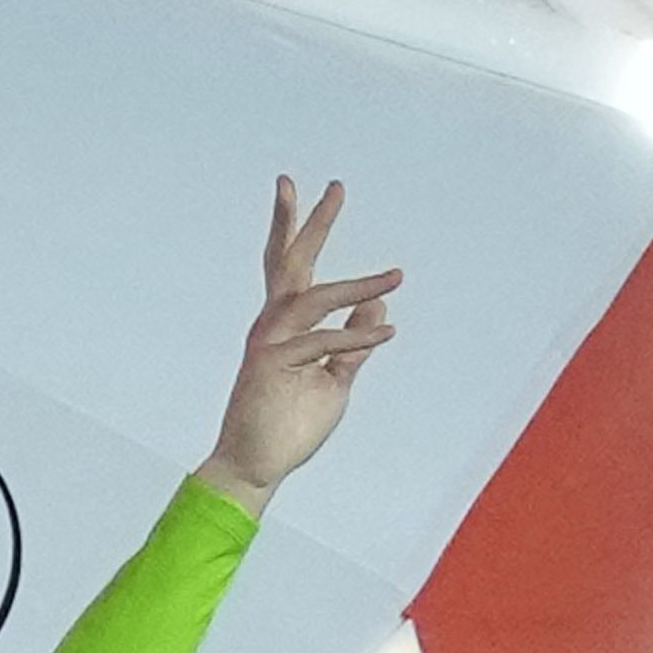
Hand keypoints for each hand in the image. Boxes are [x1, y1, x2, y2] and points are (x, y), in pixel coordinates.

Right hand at [207, 174, 403, 496]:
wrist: (257, 466)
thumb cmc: (290, 424)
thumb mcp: (334, 378)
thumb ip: (354, 342)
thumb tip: (379, 305)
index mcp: (283, 324)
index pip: (293, 267)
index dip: (304, 227)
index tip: (325, 192)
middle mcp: (271, 325)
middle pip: (290, 262)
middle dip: (312, 222)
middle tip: (336, 186)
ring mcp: (269, 343)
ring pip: (313, 299)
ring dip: (357, 286)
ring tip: (395, 277)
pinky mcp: (273, 367)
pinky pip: (322, 344)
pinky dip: (355, 337)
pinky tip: (387, 333)